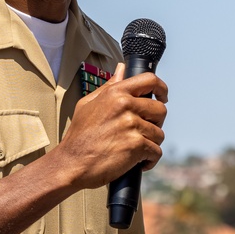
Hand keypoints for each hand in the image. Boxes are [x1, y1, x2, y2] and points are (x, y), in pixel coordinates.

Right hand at [54, 62, 167, 189]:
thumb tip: (121, 69)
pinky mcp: (136, 145)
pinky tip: (138, 162)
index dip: (161, 88)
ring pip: (159, 133)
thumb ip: (109, 86)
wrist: (72, 163)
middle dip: (156, 123)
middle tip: (143, 132)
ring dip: (150, 144)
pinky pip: (156, 151)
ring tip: (135, 150)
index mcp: (115, 93)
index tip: (163, 97)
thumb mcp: (87, 104)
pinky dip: (150, 160)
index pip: (149, 80)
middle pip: (160, 109)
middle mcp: (125, 105)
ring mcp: (132, 125)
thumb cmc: (79, 136)